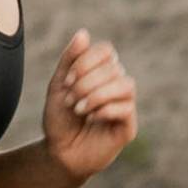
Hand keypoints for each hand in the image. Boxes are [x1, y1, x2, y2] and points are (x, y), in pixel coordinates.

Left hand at [40, 29, 137, 180]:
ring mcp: (125, 105)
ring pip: (125, 84)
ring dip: (97, 95)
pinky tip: (91, 119)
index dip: (86, 62)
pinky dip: (105, 110)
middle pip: (113, 67)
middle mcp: (117, 85)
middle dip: (86, 83)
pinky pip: (127, 107)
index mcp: (102, 72)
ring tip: (79, 109)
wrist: (59, 154)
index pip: (106, 50)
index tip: (67, 81)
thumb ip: (70, 60)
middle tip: (70, 101)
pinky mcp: (128, 126)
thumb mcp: (59, 86)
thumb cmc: (60, 120)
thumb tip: (83, 33)